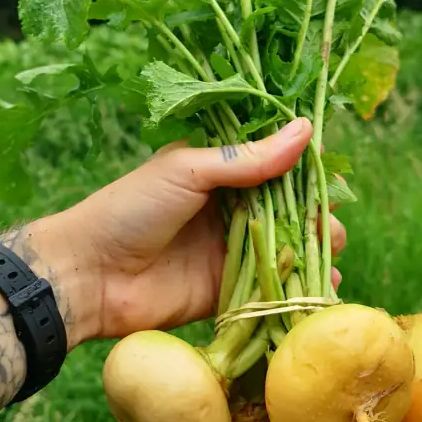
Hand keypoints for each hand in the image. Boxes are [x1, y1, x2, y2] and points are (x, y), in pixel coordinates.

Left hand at [28, 118, 346, 344]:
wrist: (89, 275)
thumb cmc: (130, 209)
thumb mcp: (188, 171)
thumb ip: (247, 158)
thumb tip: (306, 129)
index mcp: (219, 171)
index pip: (275, 165)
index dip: (305, 171)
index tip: (332, 178)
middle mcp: (229, 208)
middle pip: (287, 209)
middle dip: (314, 216)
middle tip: (326, 225)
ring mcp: (228, 251)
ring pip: (284, 248)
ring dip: (311, 252)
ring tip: (327, 254)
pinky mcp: (226, 292)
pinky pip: (269, 289)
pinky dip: (296, 290)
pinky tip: (321, 288)